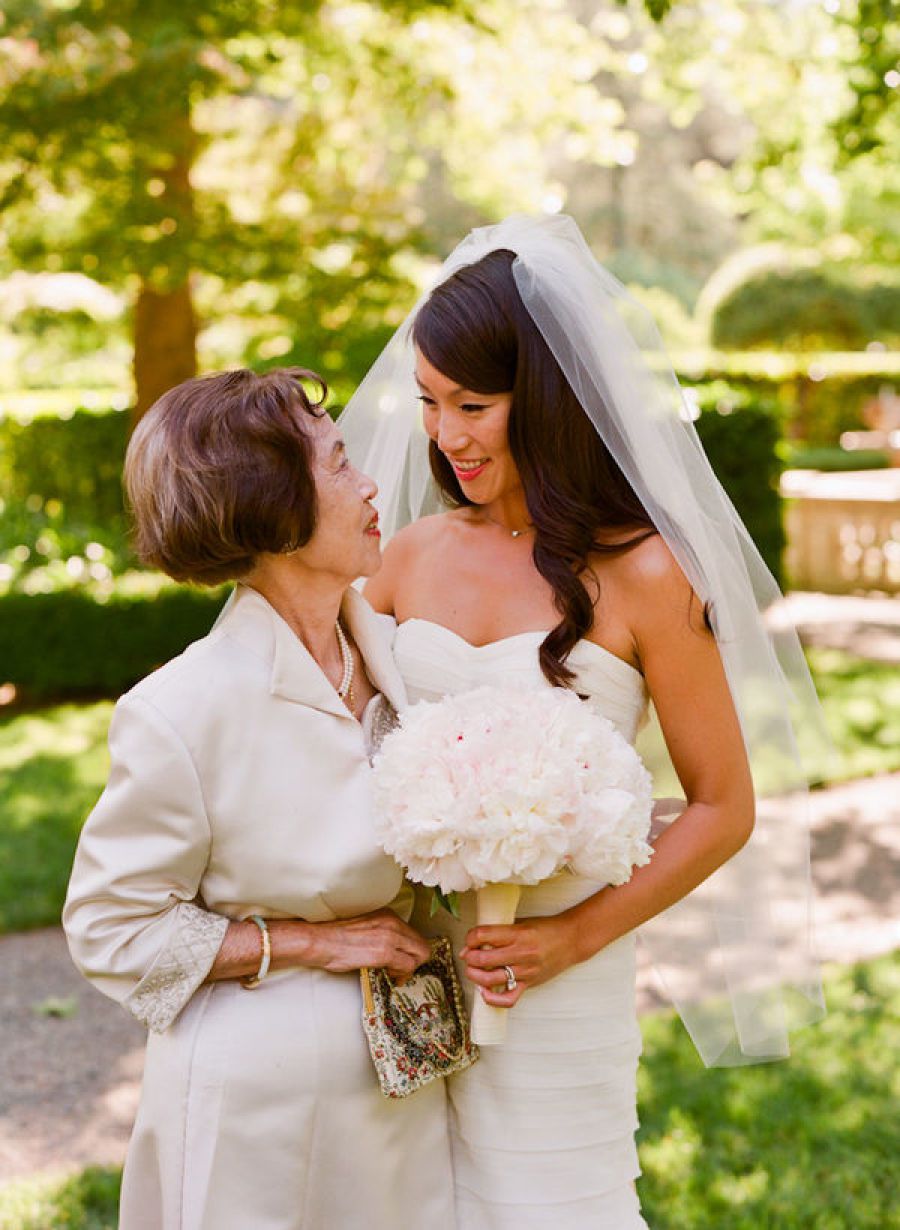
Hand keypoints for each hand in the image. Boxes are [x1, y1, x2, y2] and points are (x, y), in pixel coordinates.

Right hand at [300, 909, 430, 978]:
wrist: (321, 941)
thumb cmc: (338, 938)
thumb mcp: (368, 927)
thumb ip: (385, 934)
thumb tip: (397, 951)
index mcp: (389, 915)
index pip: (415, 935)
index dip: (411, 952)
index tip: (402, 962)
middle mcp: (393, 923)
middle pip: (422, 946)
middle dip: (415, 962)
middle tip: (402, 972)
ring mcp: (390, 937)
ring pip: (419, 956)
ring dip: (409, 969)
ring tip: (394, 975)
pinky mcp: (384, 953)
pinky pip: (408, 966)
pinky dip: (402, 974)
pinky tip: (390, 976)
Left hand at [459, 913, 579, 1008]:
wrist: (571, 940)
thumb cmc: (545, 929)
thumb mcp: (521, 923)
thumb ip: (498, 932)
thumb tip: (470, 946)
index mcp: (517, 933)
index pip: (483, 935)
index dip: (470, 937)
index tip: (470, 939)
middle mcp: (521, 953)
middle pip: (483, 959)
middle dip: (469, 958)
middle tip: (468, 955)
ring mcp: (525, 971)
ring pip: (491, 979)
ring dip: (475, 976)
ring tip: (473, 970)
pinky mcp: (529, 984)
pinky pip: (508, 999)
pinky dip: (492, 999)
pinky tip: (484, 991)